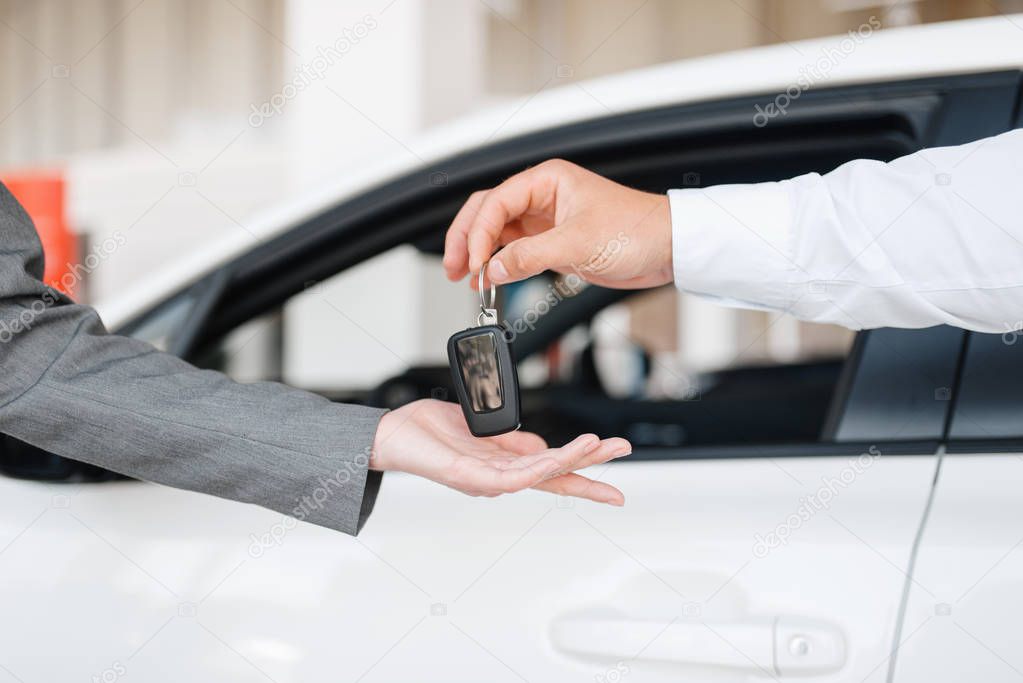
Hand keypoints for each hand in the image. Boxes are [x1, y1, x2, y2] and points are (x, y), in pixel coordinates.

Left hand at [369, 399, 630, 503]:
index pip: (553, 470)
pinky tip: (555, 458)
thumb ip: (514, 442)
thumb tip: (545, 447)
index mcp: (505, 465)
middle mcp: (499, 477)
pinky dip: (537, 469)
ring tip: (596, 445)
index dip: (585, 469)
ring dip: (570, 461)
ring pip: (538, 475)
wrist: (392, 435)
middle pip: (554, 475)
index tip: (616, 466)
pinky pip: (510, 476)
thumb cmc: (430, 432)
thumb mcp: (484, 431)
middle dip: (591, 466)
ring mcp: (486, 480)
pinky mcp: (469, 477)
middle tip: (622, 451)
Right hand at [443, 159, 671, 288]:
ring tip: (464, 277)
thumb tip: (494, 269)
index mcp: (547, 180)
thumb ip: (530, 256)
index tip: (473, 262)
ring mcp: (545, 219)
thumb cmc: (637, 229)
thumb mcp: (578, 244)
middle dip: (467, 239)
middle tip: (455, 267)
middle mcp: (542, 195)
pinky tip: (487, 279)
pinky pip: (514, 250)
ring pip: (497, 232)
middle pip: (487, 212)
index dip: (478, 232)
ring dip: (479, 253)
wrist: (667, 248)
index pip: (496, 201)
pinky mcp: (552, 241)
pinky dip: (498, 264)